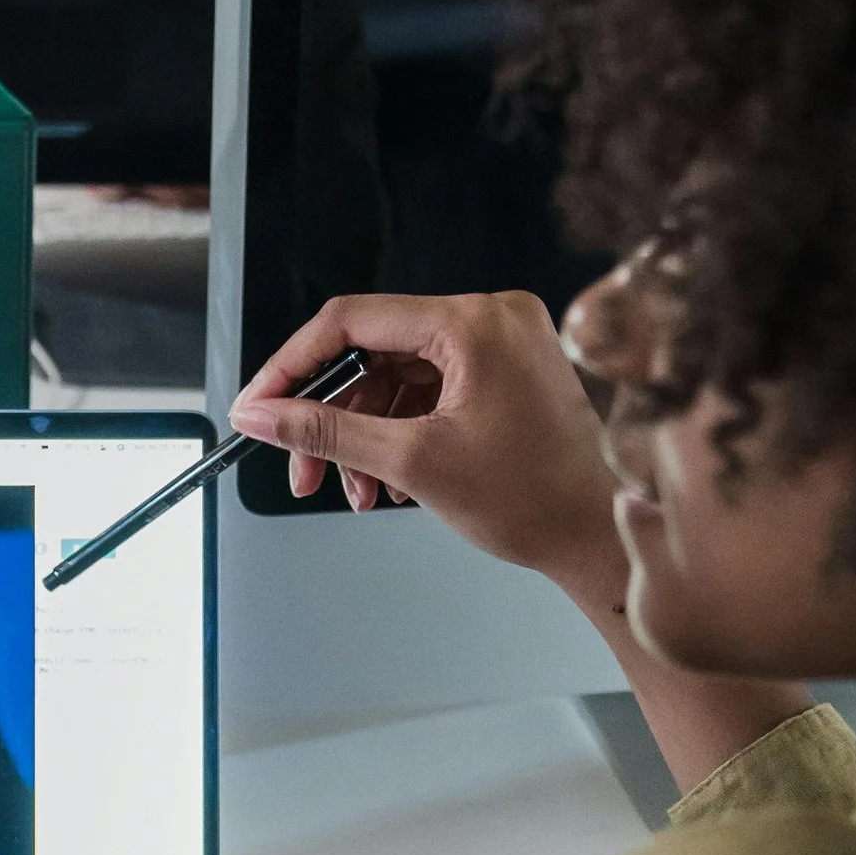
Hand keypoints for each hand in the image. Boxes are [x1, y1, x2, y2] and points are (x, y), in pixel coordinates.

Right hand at [232, 291, 624, 611]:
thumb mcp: (411, 463)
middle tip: (299, 467)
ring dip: (361, 435)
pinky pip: (427, 390)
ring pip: (395, 378)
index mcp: (474, 322)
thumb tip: (261, 414)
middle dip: (329, 416)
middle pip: (372, 351)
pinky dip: (397, 432)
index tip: (258, 406)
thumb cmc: (531, 500)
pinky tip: (384, 480)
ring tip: (350, 491)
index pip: (352, 320)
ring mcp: (501, 343)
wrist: (598, 536)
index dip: (293, 365)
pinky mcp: (505, 371)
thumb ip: (325, 431)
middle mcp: (490, 318)